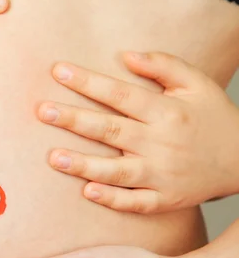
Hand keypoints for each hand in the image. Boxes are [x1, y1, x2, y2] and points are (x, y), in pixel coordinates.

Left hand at [38, 52, 238, 212]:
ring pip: (118, 171)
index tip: (58, 72)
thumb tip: (125, 56)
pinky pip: (135, 202)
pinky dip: (113, 198)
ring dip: (84, 165)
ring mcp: (162, 174)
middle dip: (75, 120)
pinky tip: (88, 192)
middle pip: (111, 130)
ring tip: (54, 157)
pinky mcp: (165, 199)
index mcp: (167, 111)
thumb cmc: (213, 118)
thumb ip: (163, 66)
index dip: (89, 82)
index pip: (120, 94)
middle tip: (43, 112)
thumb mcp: (197, 83)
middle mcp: (162, 143)